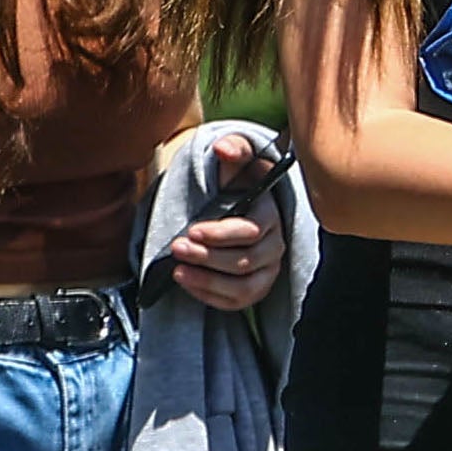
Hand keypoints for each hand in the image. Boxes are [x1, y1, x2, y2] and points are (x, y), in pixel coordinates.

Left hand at [165, 136, 288, 310]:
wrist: (236, 208)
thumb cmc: (236, 186)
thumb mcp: (237, 163)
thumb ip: (234, 150)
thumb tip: (224, 149)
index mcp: (270, 217)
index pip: (252, 232)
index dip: (222, 234)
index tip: (192, 230)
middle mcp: (274, 247)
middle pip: (245, 261)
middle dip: (208, 257)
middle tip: (177, 247)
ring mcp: (267, 272)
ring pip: (243, 286)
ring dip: (208, 280)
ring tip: (178, 270)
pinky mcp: (254, 290)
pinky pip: (236, 302)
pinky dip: (210, 296)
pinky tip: (187, 281)